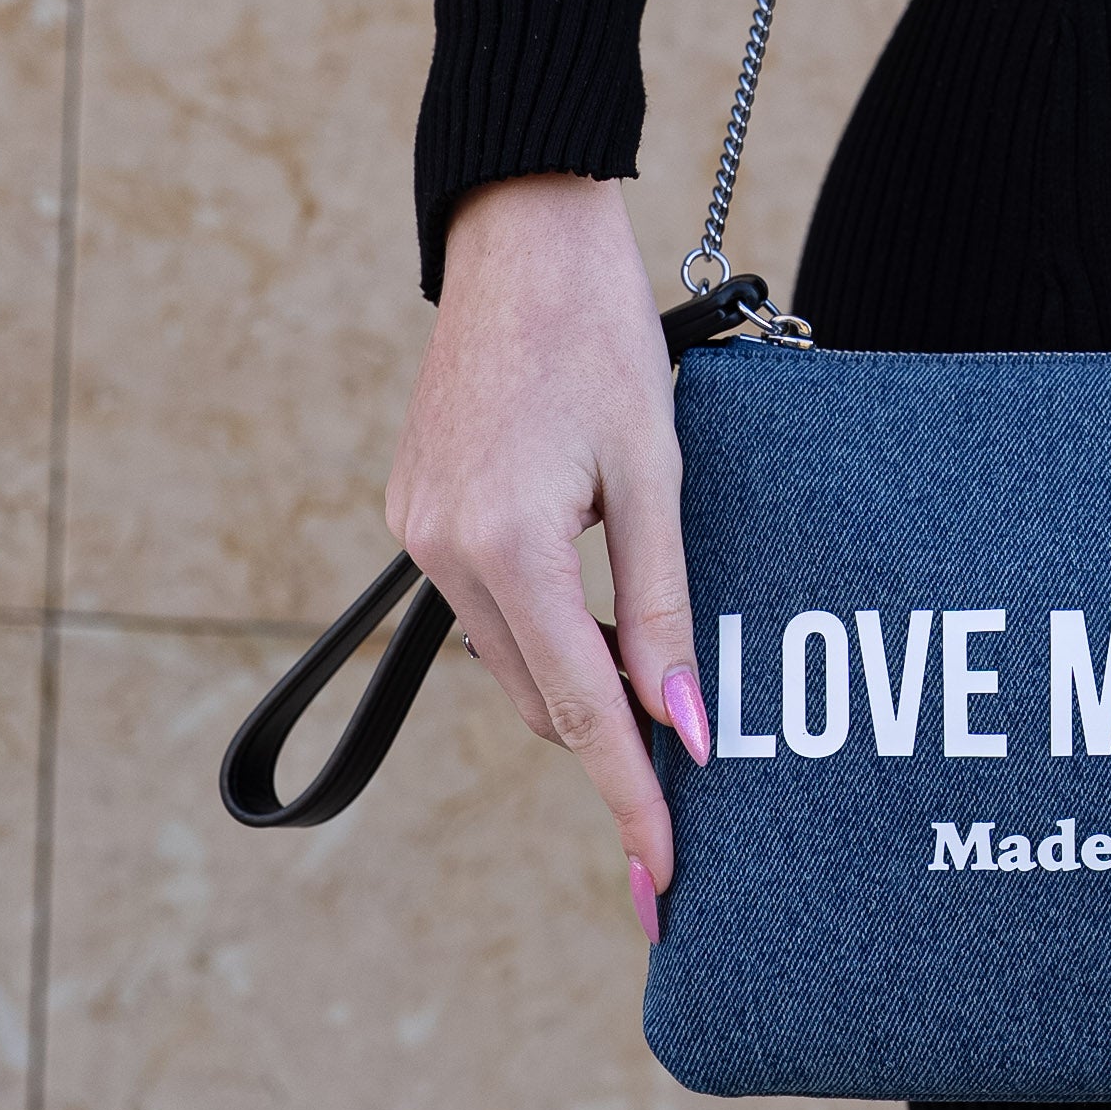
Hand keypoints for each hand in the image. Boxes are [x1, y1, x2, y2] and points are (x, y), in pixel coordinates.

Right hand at [384, 173, 709, 930]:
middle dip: (614, 731)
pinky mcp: (413, 508)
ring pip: (512, 656)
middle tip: (696, 743)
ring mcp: (417, 530)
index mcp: (507, 547)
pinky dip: (542, 621)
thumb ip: (665, 607)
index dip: (631, 798)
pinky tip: (592, 594)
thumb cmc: (602, 337)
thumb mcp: (656, 473)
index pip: (584, 713)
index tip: (666, 871)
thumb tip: (689, 726)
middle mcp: (444, 551)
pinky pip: (485, 603)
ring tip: (652, 651)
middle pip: (545, 697)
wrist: (519, 237)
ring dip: (579, 671)